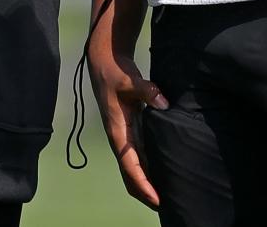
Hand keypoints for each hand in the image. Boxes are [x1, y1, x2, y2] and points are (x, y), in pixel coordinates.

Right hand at [89, 50, 167, 208]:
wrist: (103, 61)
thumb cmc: (114, 71)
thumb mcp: (129, 79)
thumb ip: (147, 90)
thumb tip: (163, 103)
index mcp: (117, 131)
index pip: (130, 165)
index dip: (143, 184)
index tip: (156, 199)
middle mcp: (120, 137)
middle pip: (130, 174)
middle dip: (143, 192)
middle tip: (163, 205)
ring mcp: (123, 134)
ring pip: (133, 167)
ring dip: (145, 182)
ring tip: (163, 194)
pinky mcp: (128, 128)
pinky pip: (137, 154)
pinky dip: (146, 167)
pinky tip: (158, 169)